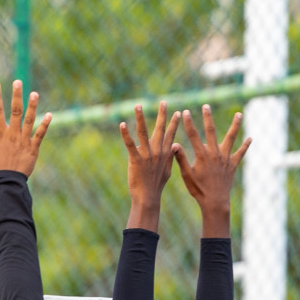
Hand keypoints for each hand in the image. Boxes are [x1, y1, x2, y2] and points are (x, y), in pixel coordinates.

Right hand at [0, 80, 51, 177]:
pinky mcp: (33, 148)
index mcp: (0, 134)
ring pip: (29, 120)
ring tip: (34, 94)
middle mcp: (12, 134)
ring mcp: (24, 140)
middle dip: (16, 96)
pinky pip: (40, 134)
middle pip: (15, 111)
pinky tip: (50, 114)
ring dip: (32, 106)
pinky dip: (45, 125)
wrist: (6, 183)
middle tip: (18, 82)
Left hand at [120, 102, 182, 230]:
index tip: (177, 112)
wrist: (148, 197)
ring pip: (144, 132)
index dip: (174, 124)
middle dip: (162, 114)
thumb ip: (171, 157)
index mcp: (166, 154)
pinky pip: (130, 144)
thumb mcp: (167, 170)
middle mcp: (158, 151)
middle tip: (163, 102)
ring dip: (140, 117)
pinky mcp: (136, 159)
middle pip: (160, 129)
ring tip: (138, 105)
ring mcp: (147, 155)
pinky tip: (122, 124)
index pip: (171, 135)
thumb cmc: (156, 186)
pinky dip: (125, 134)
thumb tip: (175, 148)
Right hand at [176, 104, 249, 236]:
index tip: (186, 111)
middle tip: (206, 106)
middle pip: (211, 131)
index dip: (189, 123)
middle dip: (208, 117)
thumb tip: (173, 144)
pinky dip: (245, 145)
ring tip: (239, 114)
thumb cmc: (198, 190)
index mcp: (202, 155)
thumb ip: (180, 158)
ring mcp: (225, 158)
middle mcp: (215, 153)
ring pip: (231, 138)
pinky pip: (241, 153)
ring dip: (235, 125)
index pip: (193, 135)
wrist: (215, 201)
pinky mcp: (233, 164)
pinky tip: (250, 138)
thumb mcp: (186, 175)